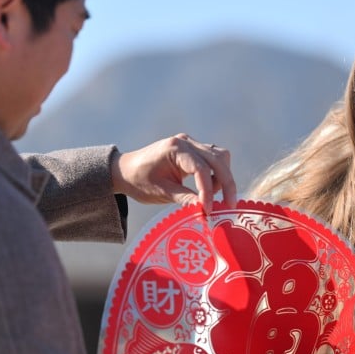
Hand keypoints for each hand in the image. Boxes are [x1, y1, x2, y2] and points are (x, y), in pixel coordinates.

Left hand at [113, 134, 236, 213]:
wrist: (125, 170)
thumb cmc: (139, 181)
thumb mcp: (161, 193)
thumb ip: (185, 200)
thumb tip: (205, 211)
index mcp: (175, 149)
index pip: (201, 169)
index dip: (208, 191)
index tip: (209, 210)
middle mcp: (185, 141)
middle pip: (218, 159)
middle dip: (226, 183)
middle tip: (229, 205)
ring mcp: (190, 143)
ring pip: (220, 156)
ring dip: (222, 177)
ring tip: (214, 197)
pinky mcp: (193, 149)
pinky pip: (214, 158)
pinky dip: (216, 173)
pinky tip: (210, 189)